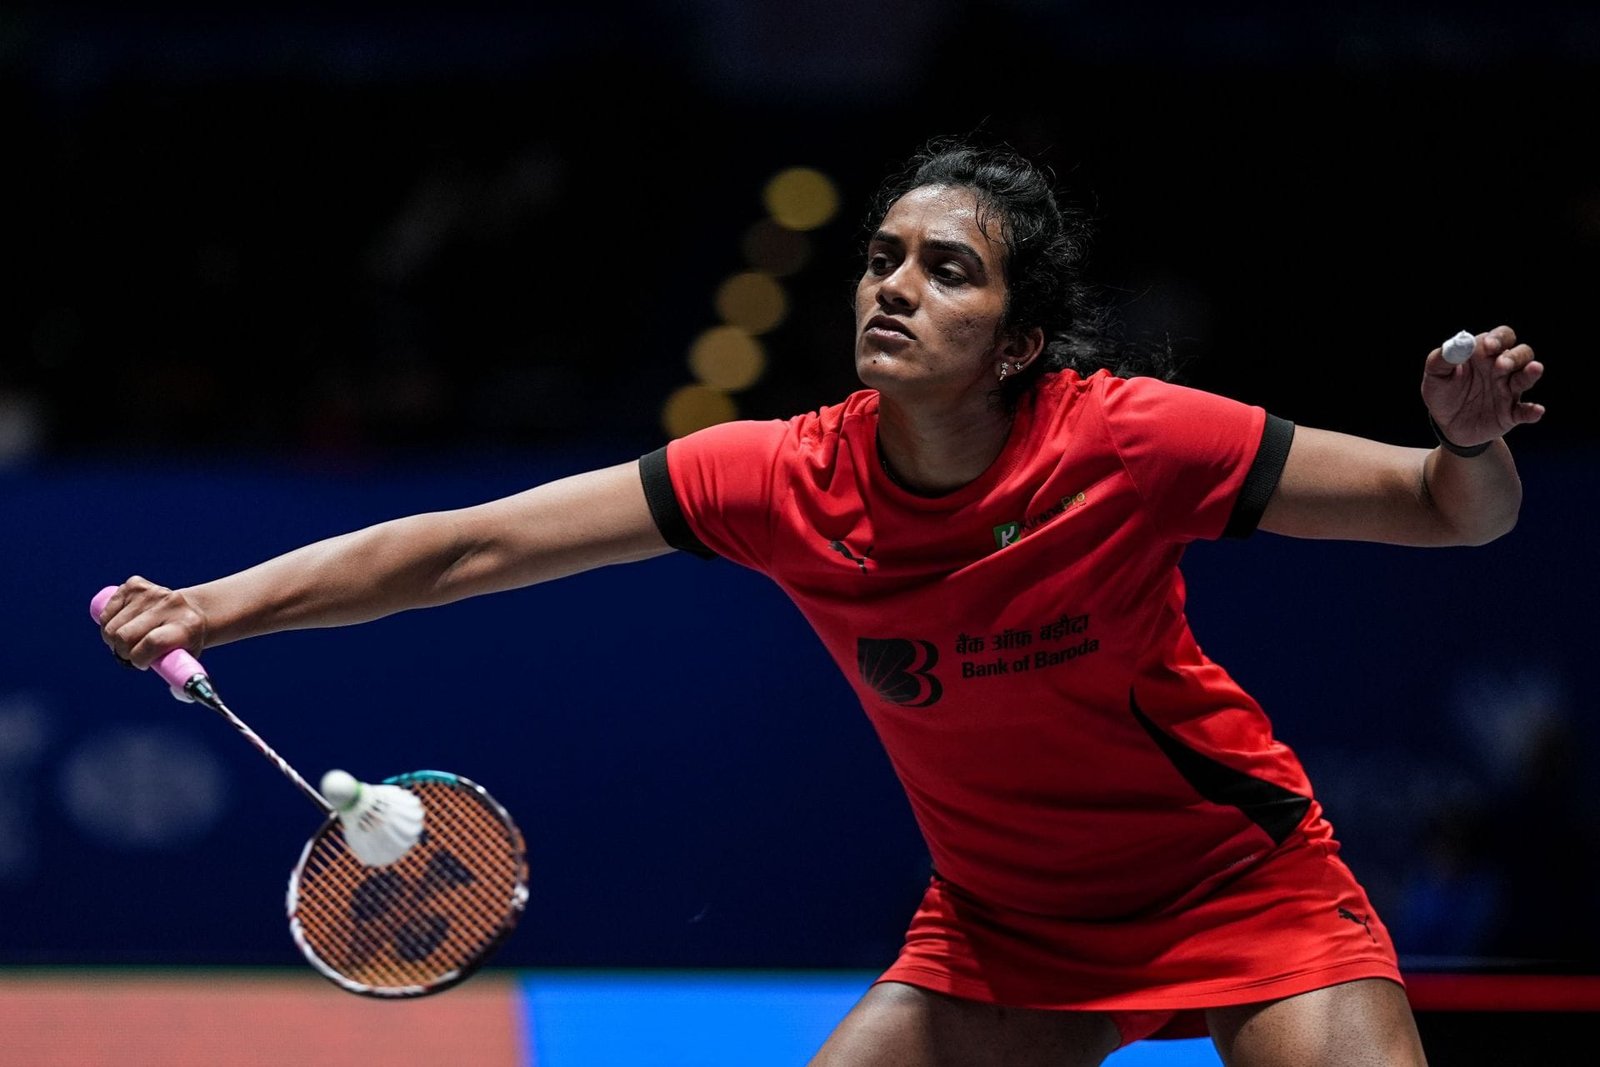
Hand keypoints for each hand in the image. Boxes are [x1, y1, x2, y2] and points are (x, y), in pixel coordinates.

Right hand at [96, 576, 207, 668]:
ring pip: (111, 626)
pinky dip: (107, 623)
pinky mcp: (135, 585)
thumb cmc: (185, 642)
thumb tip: (180, 692)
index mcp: (186, 625)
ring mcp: (152, 592)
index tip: (140, 663)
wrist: (190, 611)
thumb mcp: (188, 660)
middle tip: (130, 654)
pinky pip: (106, 612)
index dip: (138, 658)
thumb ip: (181, 679)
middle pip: (125, 635)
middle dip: (121, 652)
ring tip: (127, 641)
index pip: (152, 643)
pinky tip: (121, 625)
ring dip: (112, 640)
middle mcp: (170, 604)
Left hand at [1422, 324, 1545, 447]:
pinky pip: (1525, 411)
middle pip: (1521, 353)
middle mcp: (1501, 369)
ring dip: (1530, 373)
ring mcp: (1508, 390)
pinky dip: (1533, 411)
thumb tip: (1457, 345)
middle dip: (1514, 357)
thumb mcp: (1435, 375)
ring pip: (1527, 377)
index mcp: (1484, 354)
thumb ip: (1441, 358)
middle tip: (1501, 365)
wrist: (1444, 424)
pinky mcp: (1510, 413)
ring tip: (1533, 370)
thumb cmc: (1442, 393)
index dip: (1499, 338)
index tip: (1489, 346)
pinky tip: (1536, 410)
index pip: (1502, 337)